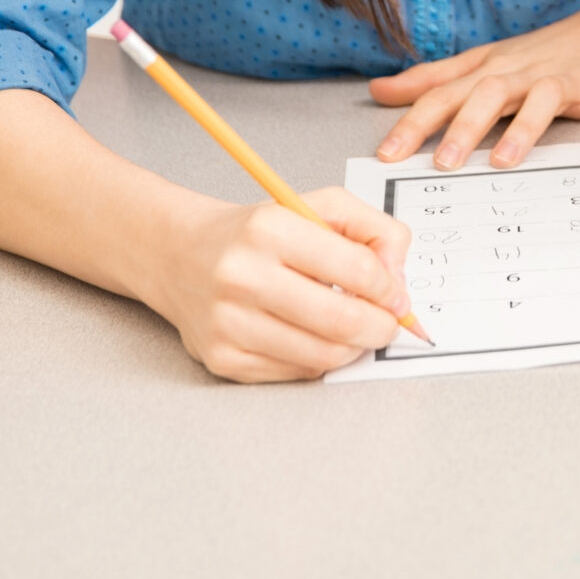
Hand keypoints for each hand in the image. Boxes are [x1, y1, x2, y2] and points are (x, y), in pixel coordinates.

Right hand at [145, 186, 413, 382]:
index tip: (398, 297)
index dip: (390, 289)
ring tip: (355, 329)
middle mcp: (242, 276)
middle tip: (389, 324)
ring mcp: (228, 322)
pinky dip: (319, 359)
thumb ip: (374, 229)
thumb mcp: (318, 206)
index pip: (355, 269)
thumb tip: (397, 279)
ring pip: (323, 354)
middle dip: (381, 327)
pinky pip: (296, 372)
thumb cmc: (258, 233)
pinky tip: (314, 337)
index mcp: (269, 229)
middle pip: (341, 320)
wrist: (181, 256)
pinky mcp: (222, 358)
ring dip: (354, 347)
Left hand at [370, 7, 579, 168]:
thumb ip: (434, 80)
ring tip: (505, 160)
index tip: (389, 153)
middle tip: (443, 163)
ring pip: (546, 99)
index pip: (447, 93)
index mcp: (495, 71)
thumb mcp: (484, 63)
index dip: (416, 121)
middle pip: (491, 93)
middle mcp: (529, 74)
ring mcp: (573, 81)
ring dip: (527, 128)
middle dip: (466, 126)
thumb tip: (379, 90)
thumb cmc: (539, 56)